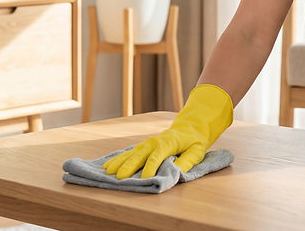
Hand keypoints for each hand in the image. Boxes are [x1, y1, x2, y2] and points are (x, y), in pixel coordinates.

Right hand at [103, 84, 232, 178]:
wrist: (190, 126)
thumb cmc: (194, 140)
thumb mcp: (196, 151)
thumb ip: (187, 161)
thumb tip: (176, 172)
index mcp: (168, 143)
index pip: (157, 157)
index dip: (151, 168)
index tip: (146, 179)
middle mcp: (154, 142)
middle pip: (139, 155)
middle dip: (129, 166)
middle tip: (119, 178)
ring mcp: (147, 144)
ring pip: (130, 153)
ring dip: (119, 162)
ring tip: (107, 172)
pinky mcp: (143, 146)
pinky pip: (128, 153)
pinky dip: (118, 159)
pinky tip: (107, 166)